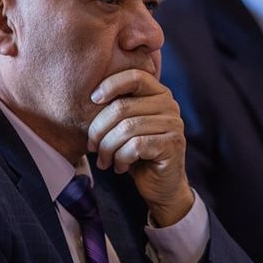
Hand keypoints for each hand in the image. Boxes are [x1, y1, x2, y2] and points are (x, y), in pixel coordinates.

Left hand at [88, 69, 193, 225]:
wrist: (162, 186)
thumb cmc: (138, 154)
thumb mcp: (126, 126)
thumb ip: (117, 108)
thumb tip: (89, 97)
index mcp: (159, 93)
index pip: (134, 76)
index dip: (110, 85)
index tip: (92, 100)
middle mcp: (170, 105)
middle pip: (122, 107)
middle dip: (98, 130)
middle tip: (92, 147)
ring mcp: (174, 124)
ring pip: (126, 128)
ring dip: (107, 148)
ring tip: (104, 161)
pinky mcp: (172, 145)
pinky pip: (136, 146)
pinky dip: (121, 158)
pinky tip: (119, 167)